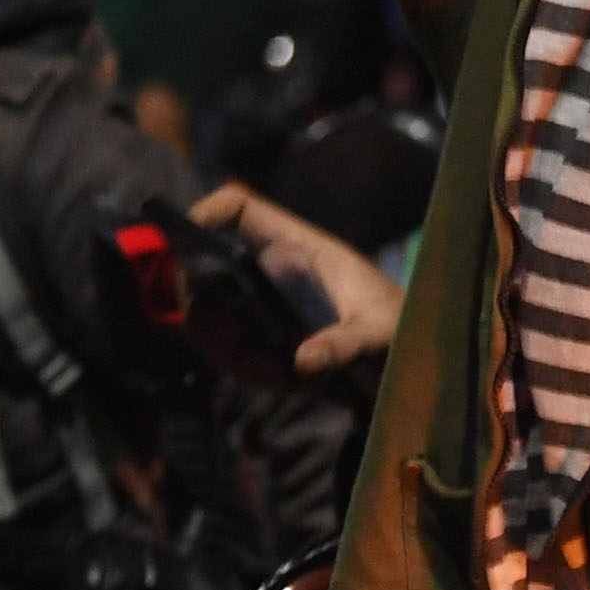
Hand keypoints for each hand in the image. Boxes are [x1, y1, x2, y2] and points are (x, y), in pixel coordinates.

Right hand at [191, 179, 401, 370]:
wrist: (405, 357)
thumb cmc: (395, 327)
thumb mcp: (379, 333)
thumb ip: (346, 343)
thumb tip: (304, 360)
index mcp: (299, 248)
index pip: (241, 210)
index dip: (208, 214)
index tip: (184, 243)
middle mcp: (271, 269)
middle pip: (204, 267)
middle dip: (202, 306)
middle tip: (229, 340)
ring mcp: (260, 302)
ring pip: (209, 315)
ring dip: (226, 348)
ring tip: (273, 371)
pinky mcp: (261, 334)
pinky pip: (227, 347)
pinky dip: (242, 367)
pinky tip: (279, 379)